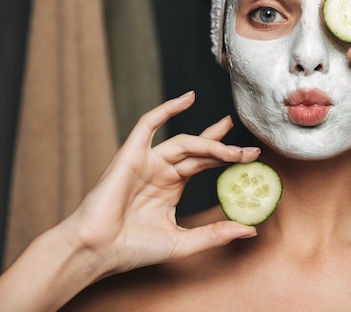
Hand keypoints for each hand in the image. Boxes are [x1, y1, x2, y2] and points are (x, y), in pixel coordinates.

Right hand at [63, 91, 259, 276]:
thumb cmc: (133, 249)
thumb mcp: (184, 242)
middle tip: (251, 148)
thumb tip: (250, 231)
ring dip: (209, 142)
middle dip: (225, 147)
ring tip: (232, 148)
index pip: (205, 163)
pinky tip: (188, 98)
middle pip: (199, 149)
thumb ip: (216, 234)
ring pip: (183, 142)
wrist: (97, 251)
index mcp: (172, 187)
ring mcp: (147, 161)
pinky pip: (148, 124)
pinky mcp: (130, 154)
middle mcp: (162, 170)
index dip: (227, 157)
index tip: (252, 158)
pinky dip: (167, 110)